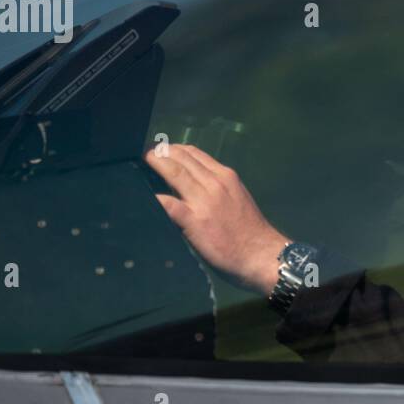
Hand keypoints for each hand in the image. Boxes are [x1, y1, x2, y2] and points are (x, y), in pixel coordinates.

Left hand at [145, 144, 289, 293]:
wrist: (262, 254)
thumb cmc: (250, 230)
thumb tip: (194, 183)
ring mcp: (204, 201)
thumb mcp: (238, 197)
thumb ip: (218, 188)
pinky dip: (155, 198)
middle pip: (181, 158)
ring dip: (155, 165)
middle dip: (159, 153)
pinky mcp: (195, 221)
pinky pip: (169, 204)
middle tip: (145, 154)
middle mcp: (215, 183)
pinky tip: (143, 196)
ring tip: (142, 164)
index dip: (173, 149)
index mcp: (225, 176)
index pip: (194, 153)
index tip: (161, 151)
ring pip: (174, 173)